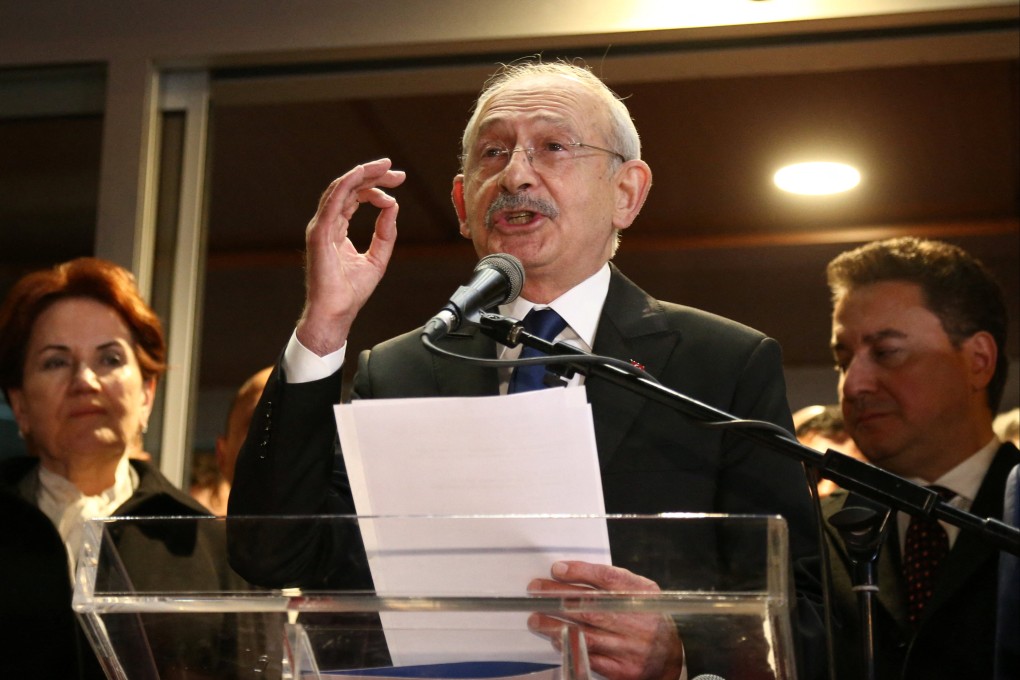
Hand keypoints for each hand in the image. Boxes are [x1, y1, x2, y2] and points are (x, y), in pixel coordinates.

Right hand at [296, 159, 405, 354]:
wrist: (336, 313)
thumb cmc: (350, 292)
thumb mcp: (377, 258)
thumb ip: (385, 233)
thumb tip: (393, 207)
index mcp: (337, 229)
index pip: (355, 197)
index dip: (376, 187)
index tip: (398, 185)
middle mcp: (327, 224)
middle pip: (349, 188)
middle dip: (373, 175)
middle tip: (396, 171)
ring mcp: (321, 227)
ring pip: (341, 189)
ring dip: (362, 174)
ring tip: (384, 167)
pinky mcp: (320, 233)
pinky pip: (333, 201)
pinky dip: (347, 185)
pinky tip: (361, 174)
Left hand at [528, 561, 683, 679]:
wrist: (669, 656)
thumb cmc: (648, 617)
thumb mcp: (640, 592)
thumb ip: (612, 581)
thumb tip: (569, 572)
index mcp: (642, 596)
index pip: (609, 579)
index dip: (581, 572)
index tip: (557, 570)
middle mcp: (637, 621)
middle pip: (591, 606)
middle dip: (558, 598)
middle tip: (536, 592)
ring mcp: (630, 647)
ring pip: (586, 634)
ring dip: (556, 626)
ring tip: (536, 618)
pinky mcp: (622, 670)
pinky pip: (591, 658)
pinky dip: (570, 647)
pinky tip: (555, 640)